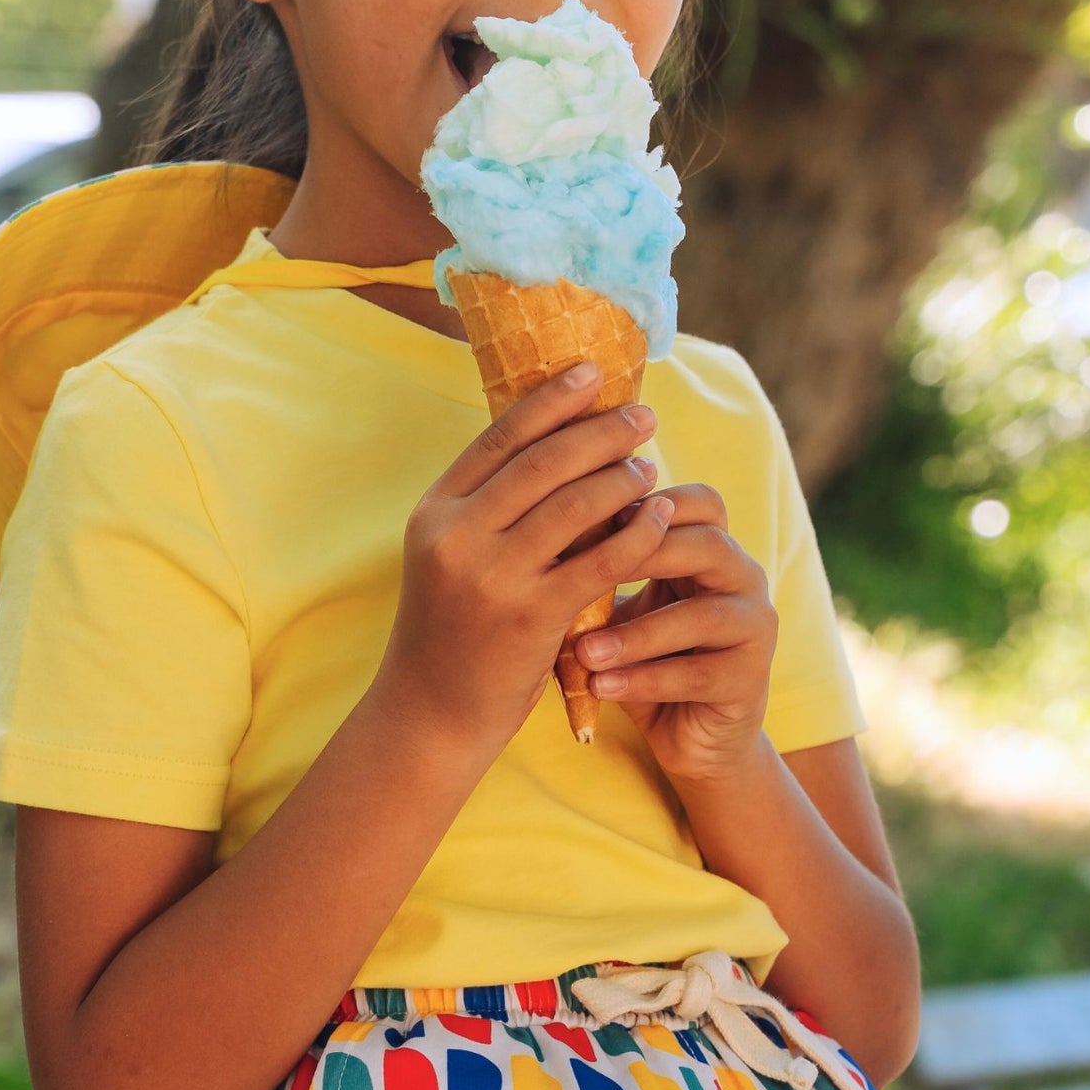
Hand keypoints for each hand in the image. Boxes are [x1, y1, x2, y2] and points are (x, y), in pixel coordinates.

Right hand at [380, 364, 676, 753]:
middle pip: (542, 461)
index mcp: (434, 512)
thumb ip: (490, 511)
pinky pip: (599, 561)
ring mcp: (492, 576)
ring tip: (650, 465)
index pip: (500, 437)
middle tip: (643, 415)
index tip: (593, 372)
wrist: (430, 717)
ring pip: (574, 504)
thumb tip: (561, 451)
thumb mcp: (453, 561)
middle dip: (599, 431)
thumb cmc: (452, 636)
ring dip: (621, 477)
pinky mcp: (530, 617)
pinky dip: (636, 534)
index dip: (551, 400)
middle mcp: (456, 536)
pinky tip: (659, 519)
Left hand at [572, 483, 777, 783]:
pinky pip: (698, 674)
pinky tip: (602, 686)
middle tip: (585, 570)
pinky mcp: (750, 680)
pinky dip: (645, 681)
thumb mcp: (617, 610)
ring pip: (704, 615)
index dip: (652, 502)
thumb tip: (540, 535)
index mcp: (713, 551)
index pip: (702, 503)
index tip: (593, 518)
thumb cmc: (643, 659)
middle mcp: (745, 579)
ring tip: (584, 651)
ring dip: (638, 634)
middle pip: (709, 545)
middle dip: (645, 555)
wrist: (687, 734)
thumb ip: (597, 573)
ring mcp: (755, 628)